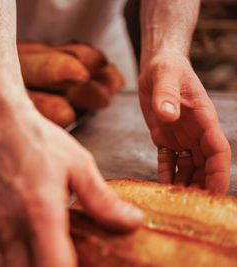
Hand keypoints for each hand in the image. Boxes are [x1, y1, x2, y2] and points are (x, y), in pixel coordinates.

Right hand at [0, 110, 142, 266]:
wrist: (3, 126)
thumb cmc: (40, 142)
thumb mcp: (79, 165)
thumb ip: (102, 200)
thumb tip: (132, 222)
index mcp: (42, 210)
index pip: (55, 266)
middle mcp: (14, 224)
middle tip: (72, 263)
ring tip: (51, 261)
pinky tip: (28, 259)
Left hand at [139, 53, 230, 192]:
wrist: (156, 67)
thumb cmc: (167, 68)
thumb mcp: (165, 76)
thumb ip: (166, 94)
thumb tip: (168, 114)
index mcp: (204, 119)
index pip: (218, 151)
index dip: (218, 173)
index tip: (214, 193)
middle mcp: (196, 132)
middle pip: (205, 165)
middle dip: (201, 185)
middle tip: (190, 205)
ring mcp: (181, 136)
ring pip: (188, 166)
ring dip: (185, 183)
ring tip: (176, 201)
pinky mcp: (165, 138)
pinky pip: (168, 160)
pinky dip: (167, 174)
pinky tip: (162, 186)